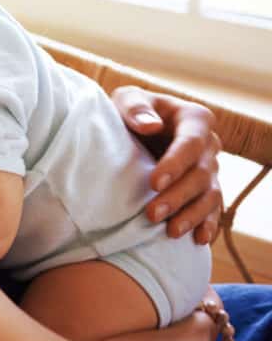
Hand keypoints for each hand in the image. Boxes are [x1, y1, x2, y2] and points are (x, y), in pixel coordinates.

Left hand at [112, 86, 222, 243]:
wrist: (133, 128)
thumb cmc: (130, 111)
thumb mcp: (128, 99)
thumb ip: (136, 108)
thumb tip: (151, 126)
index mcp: (195, 119)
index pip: (190, 144)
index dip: (175, 164)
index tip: (154, 183)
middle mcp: (208, 145)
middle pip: (200, 174)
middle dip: (177, 196)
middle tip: (152, 214)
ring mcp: (210, 169)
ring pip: (209, 196)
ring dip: (191, 215)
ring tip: (170, 232)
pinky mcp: (204, 190)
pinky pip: (212, 210)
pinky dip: (206, 225)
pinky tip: (198, 240)